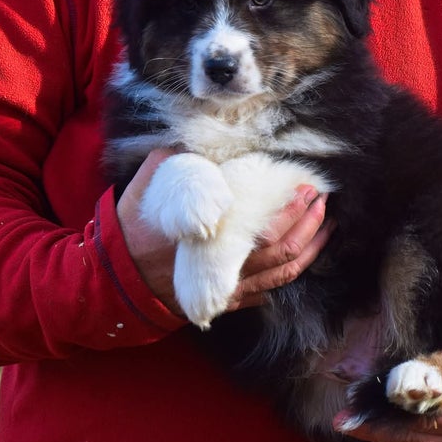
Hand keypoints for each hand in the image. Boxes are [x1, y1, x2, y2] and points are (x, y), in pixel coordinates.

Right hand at [116, 148, 334, 316]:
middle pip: (280, 250)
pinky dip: (292, 272)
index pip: (260, 229)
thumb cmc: (131, 233)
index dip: (289, 212)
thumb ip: (168, 164)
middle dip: (307, 224)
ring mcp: (227, 290)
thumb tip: (187, 141)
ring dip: (310, 248)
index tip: (305, 188)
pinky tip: (307, 253)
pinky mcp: (227, 301)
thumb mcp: (144, 193)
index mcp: (206, 239)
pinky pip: (269, 291)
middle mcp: (222, 270)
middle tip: (321, 199)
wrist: (115, 282)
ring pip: (282, 274)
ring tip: (326, 224)